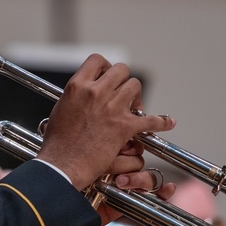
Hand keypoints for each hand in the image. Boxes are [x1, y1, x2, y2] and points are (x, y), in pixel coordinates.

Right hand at [36, 54, 174, 191]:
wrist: (63, 165)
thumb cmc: (58, 142)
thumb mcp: (60, 108)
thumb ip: (75, 95)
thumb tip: (83, 91)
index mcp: (77, 86)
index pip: (98, 60)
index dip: (105, 67)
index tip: (106, 76)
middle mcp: (96, 93)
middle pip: (121, 70)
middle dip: (122, 80)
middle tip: (121, 92)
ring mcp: (112, 108)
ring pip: (135, 87)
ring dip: (135, 96)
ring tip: (132, 107)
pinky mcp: (124, 127)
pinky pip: (150, 120)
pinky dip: (161, 122)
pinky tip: (167, 123)